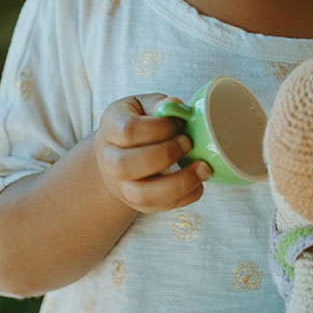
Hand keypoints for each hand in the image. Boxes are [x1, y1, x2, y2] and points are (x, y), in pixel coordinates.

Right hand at [94, 94, 210, 213]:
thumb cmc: (137, 123)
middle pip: (127, 165)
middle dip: (166, 155)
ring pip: (142, 195)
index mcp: (111, 128)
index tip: (178, 124)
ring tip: (202, 169)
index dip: (159, 128)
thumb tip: (176, 105)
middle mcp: (109, 160)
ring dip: (178, 184)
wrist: (119, 151)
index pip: (129, 131)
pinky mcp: (138, 203)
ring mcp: (122, 185)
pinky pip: (159, 208)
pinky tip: (198, 183)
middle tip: (188, 144)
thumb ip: (159, 104)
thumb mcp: (143, 105)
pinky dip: (184, 198)